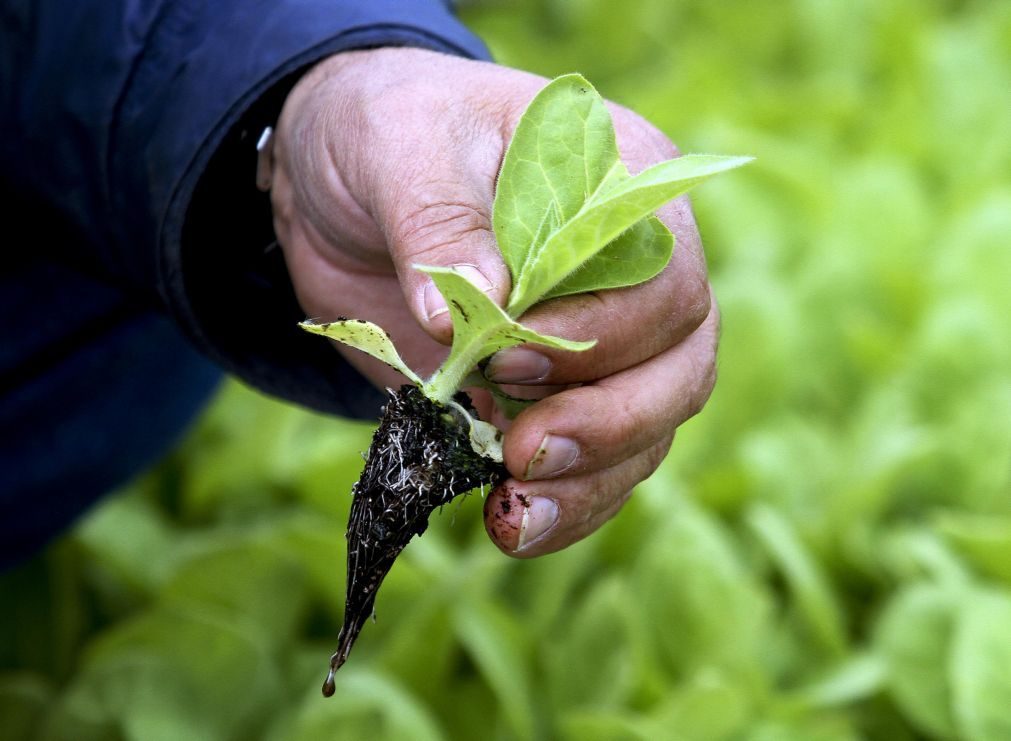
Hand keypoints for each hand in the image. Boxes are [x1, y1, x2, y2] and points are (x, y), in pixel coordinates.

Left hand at [267, 47, 717, 557]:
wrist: (339, 188)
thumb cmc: (386, 135)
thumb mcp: (398, 145)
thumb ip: (438, 219)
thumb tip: (471, 311)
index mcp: (621, 187)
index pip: (664, 276)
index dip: (605, 332)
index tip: (508, 355)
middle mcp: (631, 273)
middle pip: (680, 365)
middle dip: (611, 422)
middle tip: (524, 453)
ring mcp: (599, 344)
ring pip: (647, 430)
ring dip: (590, 483)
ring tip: (513, 517)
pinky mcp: (550, 398)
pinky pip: (593, 465)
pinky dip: (562, 504)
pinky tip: (511, 524)